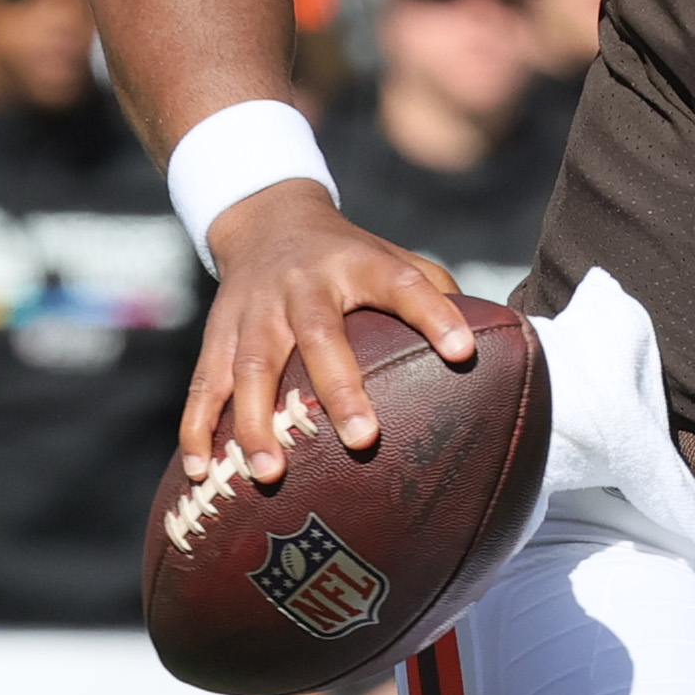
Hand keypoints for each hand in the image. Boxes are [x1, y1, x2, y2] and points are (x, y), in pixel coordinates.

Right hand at [185, 180, 471, 482]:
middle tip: (363, 439)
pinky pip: (204, 385)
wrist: (267, 220)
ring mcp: (254, 311)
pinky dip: (197, 429)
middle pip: (320, 336)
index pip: (404, 284)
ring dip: (257, 422)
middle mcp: (303, 286)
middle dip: (339, 389)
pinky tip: (203, 474)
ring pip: (251, 367)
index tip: (462, 353)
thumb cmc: (349, 257)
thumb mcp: (394, 257)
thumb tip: (496, 346)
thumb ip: (438, 296)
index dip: (433, 315)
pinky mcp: (217, 334)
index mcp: (358, 265)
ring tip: (271, 473)